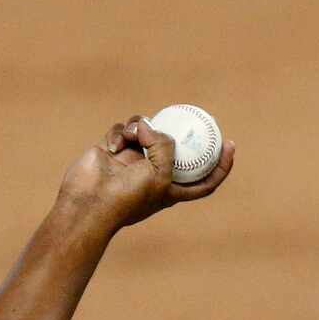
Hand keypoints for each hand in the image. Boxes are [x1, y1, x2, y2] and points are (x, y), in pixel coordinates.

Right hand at [59, 113, 236, 232]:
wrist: (88, 203)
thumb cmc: (127, 197)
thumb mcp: (159, 174)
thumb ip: (164, 146)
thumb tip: (151, 126)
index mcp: (170, 189)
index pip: (204, 180)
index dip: (220, 166)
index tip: (230, 144)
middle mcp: (153, 174)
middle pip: (173, 147)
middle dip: (177, 133)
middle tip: (188, 117)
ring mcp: (132, 161)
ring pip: (147, 131)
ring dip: (141, 127)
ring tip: (134, 135)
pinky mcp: (112, 150)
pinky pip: (122, 131)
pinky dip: (120, 133)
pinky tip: (113, 145)